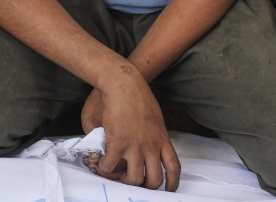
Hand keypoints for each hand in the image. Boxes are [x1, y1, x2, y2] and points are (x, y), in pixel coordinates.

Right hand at [86, 72, 180, 190]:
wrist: (125, 84)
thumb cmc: (138, 97)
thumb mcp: (155, 118)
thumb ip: (151, 136)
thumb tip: (145, 148)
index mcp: (162, 138)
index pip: (174, 167)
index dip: (173, 183)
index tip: (169, 190)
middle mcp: (152, 146)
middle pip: (154, 180)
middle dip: (145, 187)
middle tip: (134, 180)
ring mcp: (136, 146)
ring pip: (134, 179)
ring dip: (123, 180)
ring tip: (116, 172)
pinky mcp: (118, 143)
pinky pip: (110, 167)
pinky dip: (104, 168)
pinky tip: (101, 162)